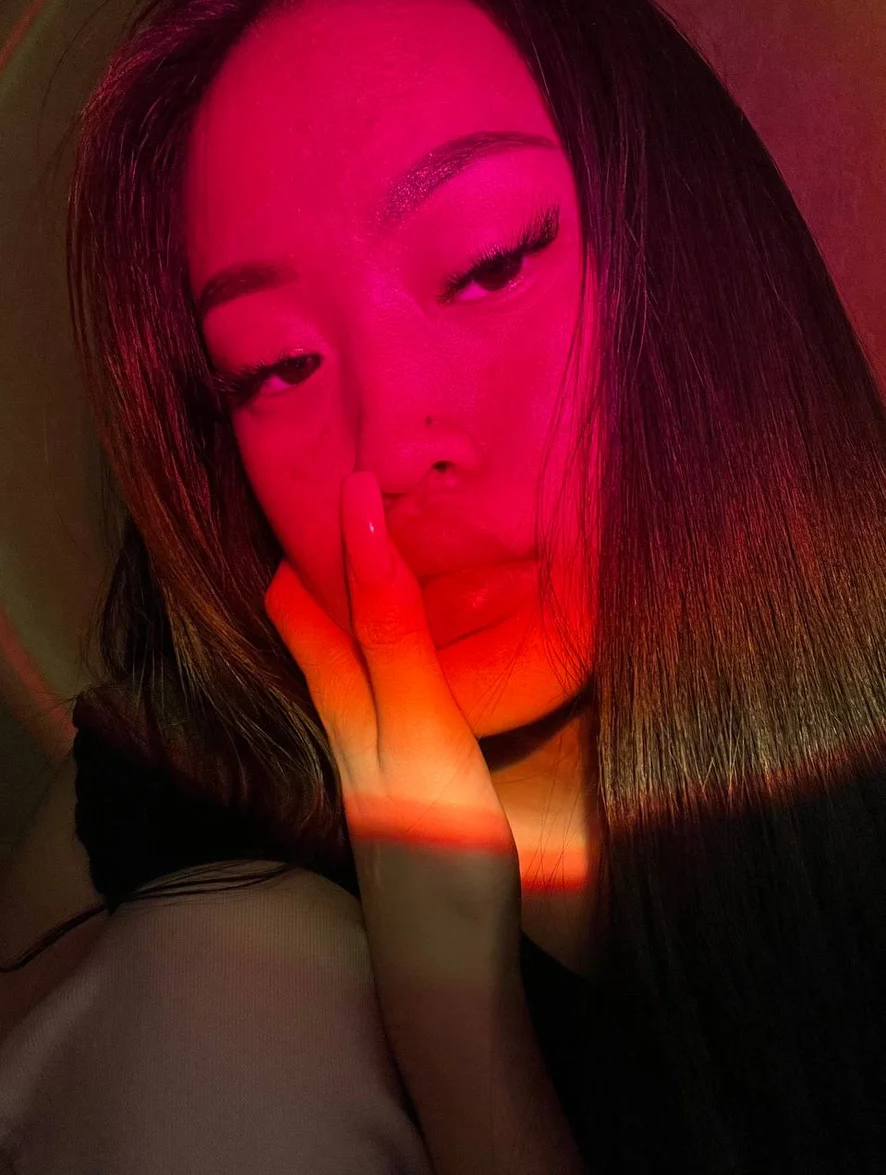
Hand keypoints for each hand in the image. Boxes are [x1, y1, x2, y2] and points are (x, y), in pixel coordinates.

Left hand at [264, 471, 520, 948]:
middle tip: (327, 518)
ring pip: (350, 669)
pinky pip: (382, 701)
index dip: (334, 548)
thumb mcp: (420, 732)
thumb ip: (396, 642)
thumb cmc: (439, 850)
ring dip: (350, 614)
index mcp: (352, 709)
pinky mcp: (406, 788)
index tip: (338, 483)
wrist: (449, 965)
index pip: (329, 610)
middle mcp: (353, 729)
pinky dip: (383, 660)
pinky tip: (402, 665)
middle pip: (325, 639)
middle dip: (321, 576)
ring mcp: (377, 762)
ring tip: (361, 569)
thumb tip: (363, 539)